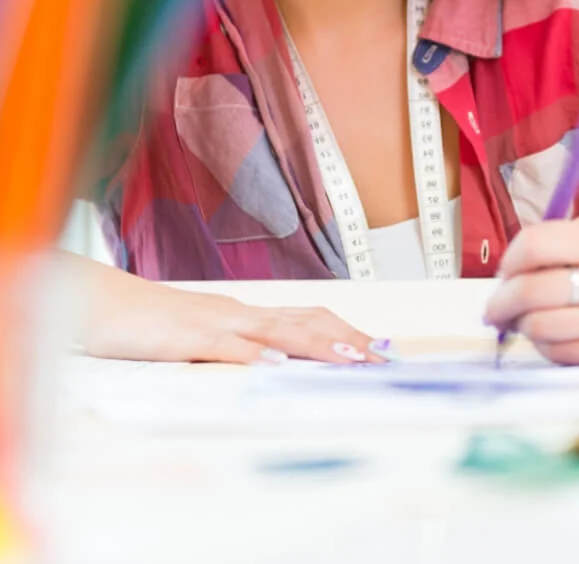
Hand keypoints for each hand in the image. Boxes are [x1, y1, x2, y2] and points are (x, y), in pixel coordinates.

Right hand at [67, 252, 390, 364]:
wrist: (102, 304)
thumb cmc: (151, 324)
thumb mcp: (202, 337)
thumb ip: (238, 347)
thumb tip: (276, 364)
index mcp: (245, 314)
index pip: (307, 319)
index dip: (345, 332)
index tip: (380, 349)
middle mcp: (239, 313)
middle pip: (304, 321)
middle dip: (348, 339)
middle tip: (385, 357)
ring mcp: (214, 322)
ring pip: (274, 331)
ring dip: (315, 345)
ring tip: (350, 358)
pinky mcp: (185, 338)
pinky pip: (223, 346)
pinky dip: (251, 356)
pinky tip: (274, 367)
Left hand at [483, 214, 578, 364]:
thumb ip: (564, 240)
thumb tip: (512, 267)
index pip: (535, 244)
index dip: (508, 259)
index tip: (504, 271)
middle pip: (530, 291)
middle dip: (500, 302)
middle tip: (493, 309)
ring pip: (541, 327)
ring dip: (522, 326)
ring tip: (524, 322)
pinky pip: (562, 355)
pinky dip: (546, 346)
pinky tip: (552, 338)